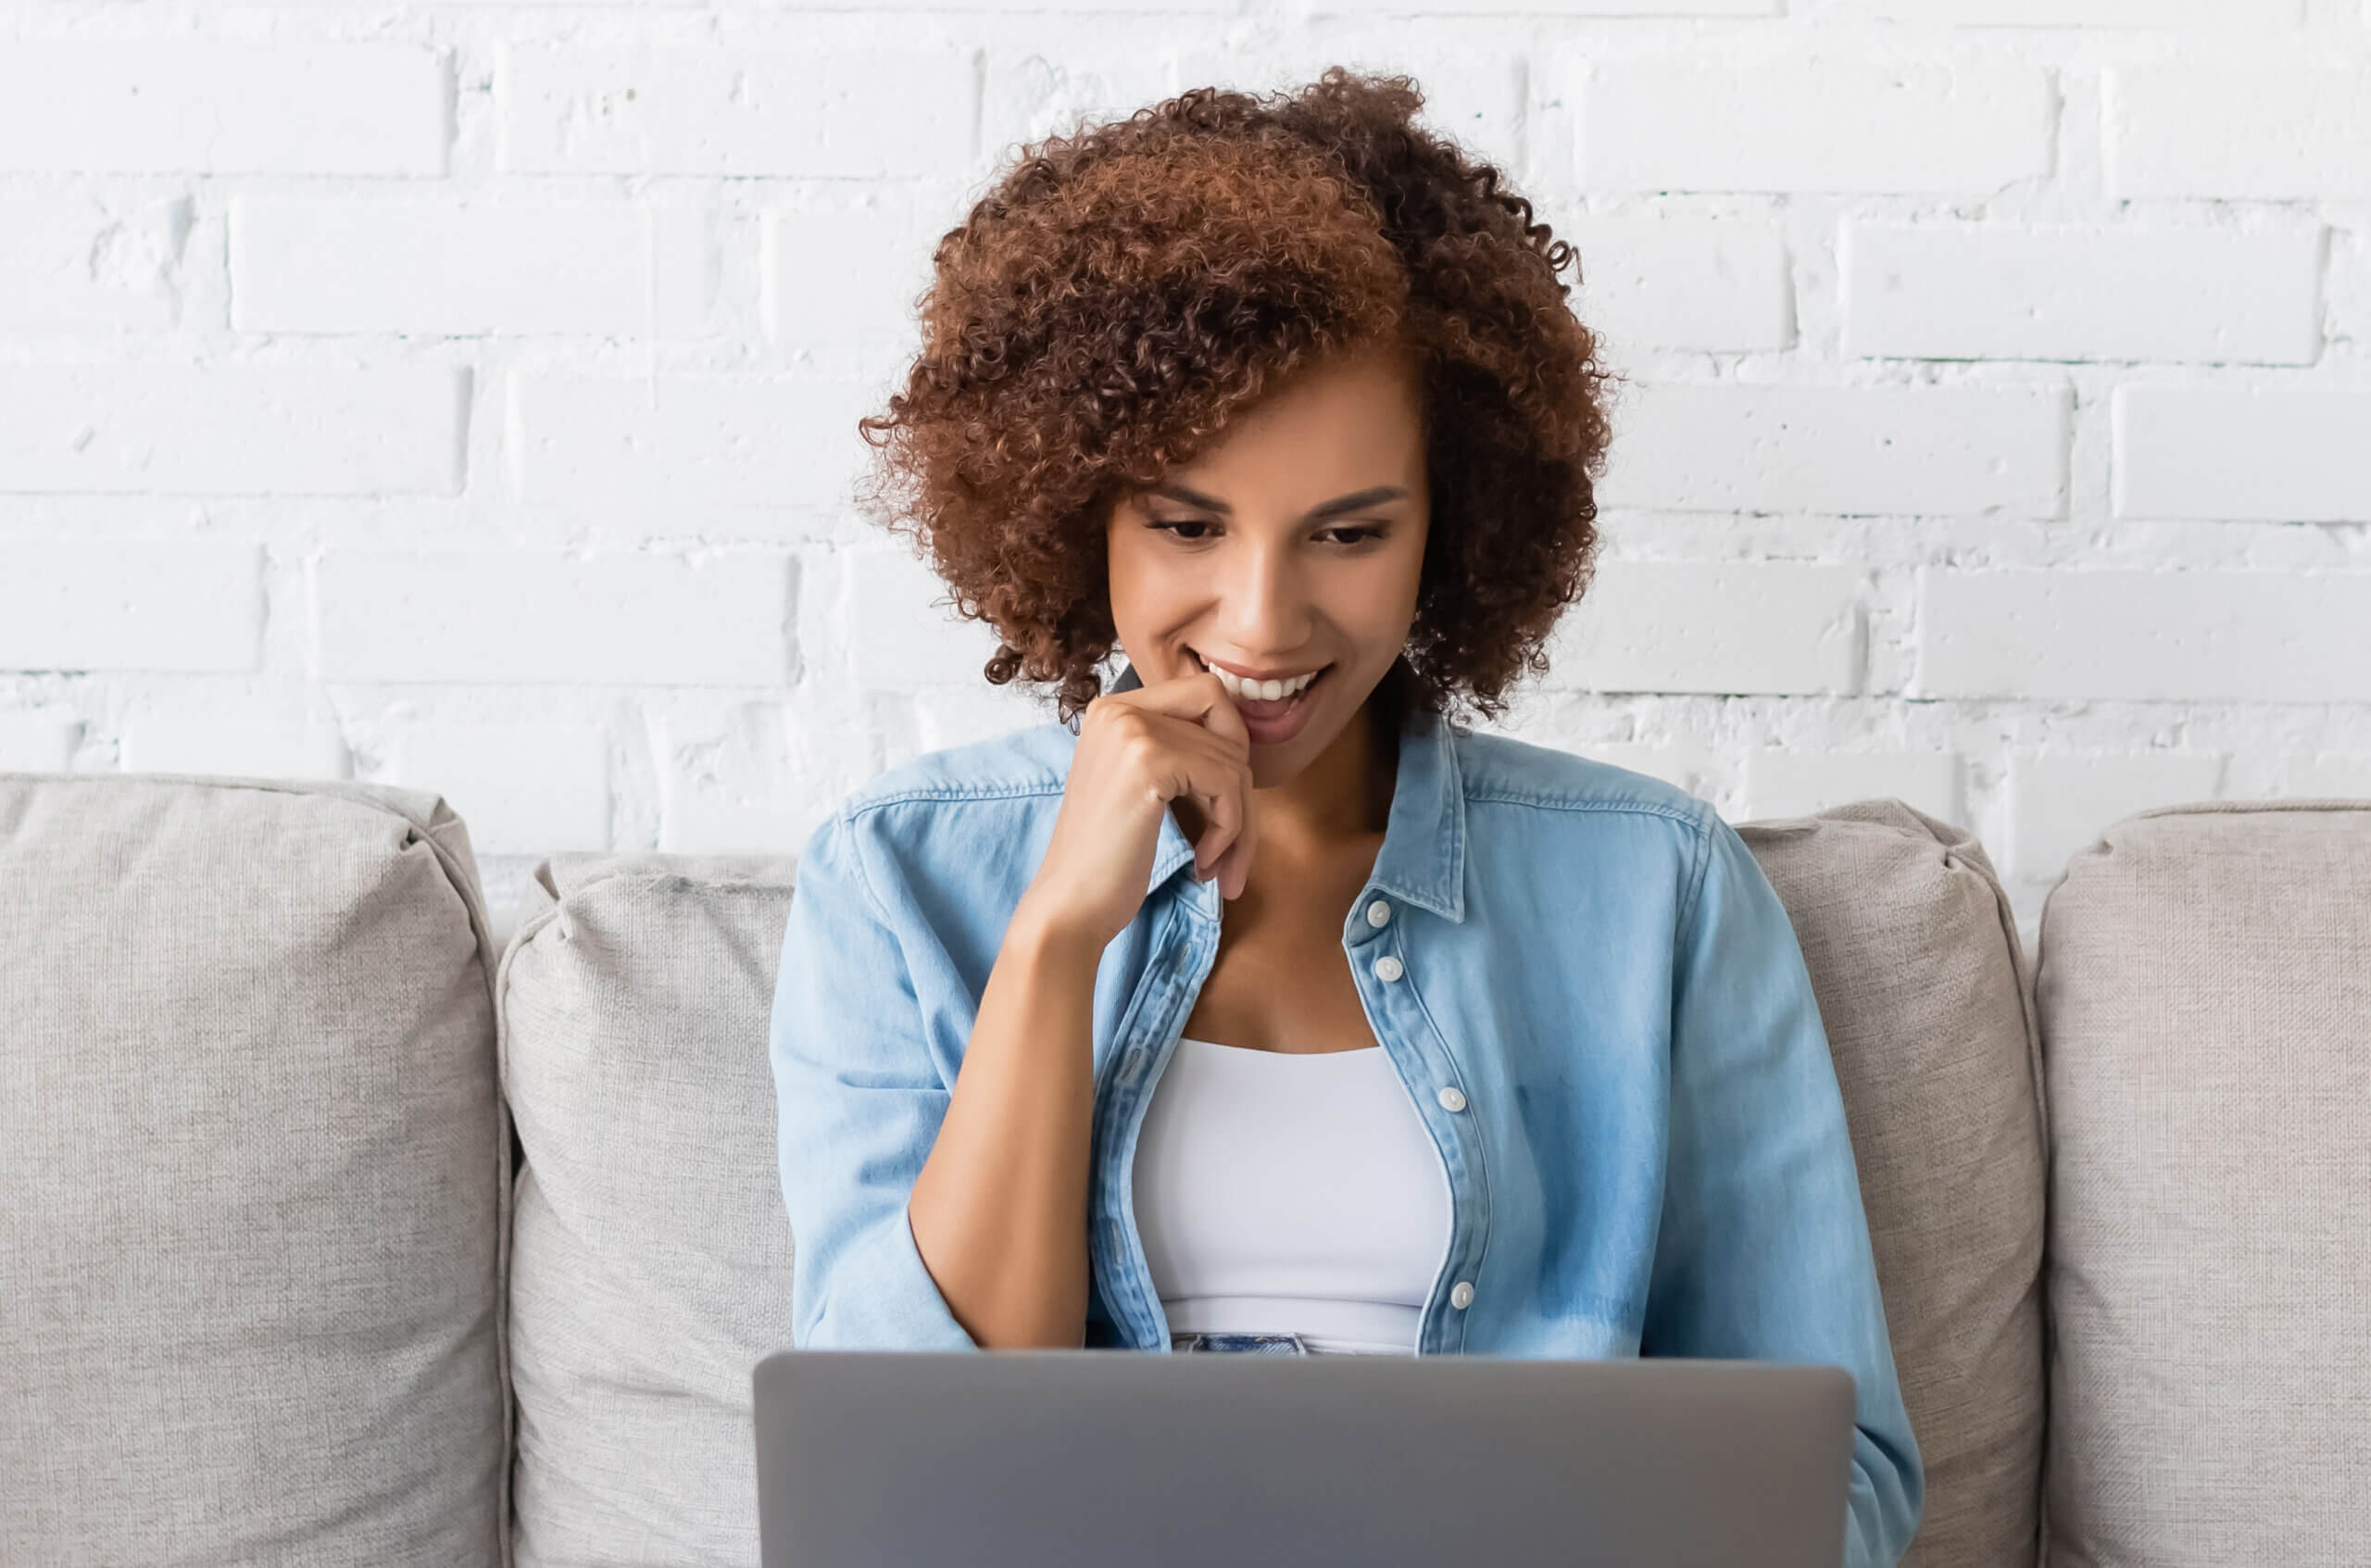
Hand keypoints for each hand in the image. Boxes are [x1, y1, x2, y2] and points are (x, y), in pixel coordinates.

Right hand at [1014, 665, 1258, 950]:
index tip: (1224, 804)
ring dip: (1240, 822)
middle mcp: (1119, 708)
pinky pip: (1226, 782)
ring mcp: (1131, 730)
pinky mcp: (1148, 760)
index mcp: (1114, 709)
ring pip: (1232, 759)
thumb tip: (1245, 743)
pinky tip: (1203, 865)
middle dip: (1242, 788)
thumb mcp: (1142, 787)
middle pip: (1226, 722)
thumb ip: (1181, 753)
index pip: (1207, 695)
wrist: (1070, 906)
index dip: (1230, 749)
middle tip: (1233, 843)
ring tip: (1219, 866)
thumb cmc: (1110, 860)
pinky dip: (1230, 830)